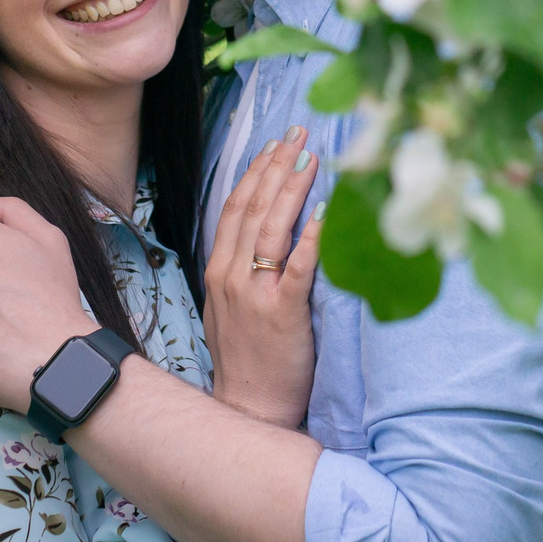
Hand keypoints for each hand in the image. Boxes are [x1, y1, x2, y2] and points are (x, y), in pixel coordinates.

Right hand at [202, 126, 322, 428]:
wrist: (250, 408)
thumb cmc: (247, 359)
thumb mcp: (230, 308)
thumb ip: (242, 270)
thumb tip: (267, 234)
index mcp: (218, 271)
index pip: (236, 208)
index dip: (256, 171)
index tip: (275, 143)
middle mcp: (232, 276)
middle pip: (253, 208)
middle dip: (277, 165)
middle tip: (299, 133)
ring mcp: (254, 294)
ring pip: (271, 228)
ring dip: (291, 188)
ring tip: (311, 158)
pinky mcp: (282, 313)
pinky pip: (298, 267)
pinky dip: (310, 237)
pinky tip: (324, 212)